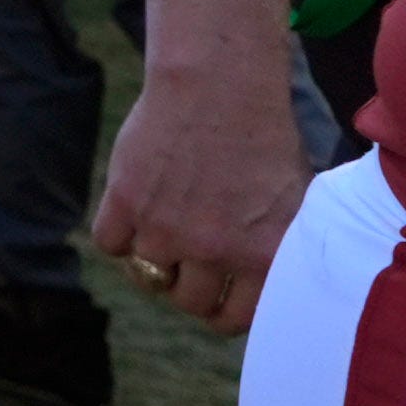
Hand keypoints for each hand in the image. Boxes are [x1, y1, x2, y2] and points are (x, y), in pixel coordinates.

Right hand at [94, 58, 309, 332]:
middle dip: (188, 285)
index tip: (217, 296)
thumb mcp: (294, 199)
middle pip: (188, 301)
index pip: (235, 318)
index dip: (223, 310)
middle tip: (188, 262)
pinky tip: (134, 213)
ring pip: (148, 277)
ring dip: (153, 260)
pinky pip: (110, 243)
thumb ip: (279, 246)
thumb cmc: (262, 138)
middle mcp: (215, 250)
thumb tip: (271, 284)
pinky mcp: (126, 202)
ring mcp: (166, 229)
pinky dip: (118, 235)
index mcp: (264, 254)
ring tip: (161, 233)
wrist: (218, 86)